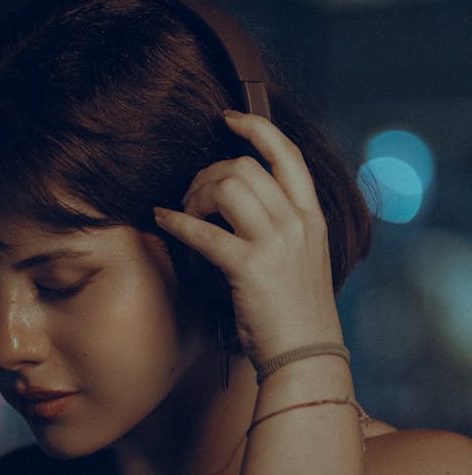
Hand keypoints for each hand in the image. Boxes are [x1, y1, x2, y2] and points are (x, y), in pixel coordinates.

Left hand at [153, 112, 343, 366]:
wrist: (305, 355)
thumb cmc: (296, 313)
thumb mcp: (302, 260)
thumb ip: (282, 229)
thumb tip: (242, 206)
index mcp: (312, 218)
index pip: (287, 155)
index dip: (256, 129)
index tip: (229, 119)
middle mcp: (297, 223)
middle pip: (244, 167)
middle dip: (209, 173)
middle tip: (192, 194)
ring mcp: (275, 244)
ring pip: (226, 187)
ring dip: (195, 195)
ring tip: (186, 214)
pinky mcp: (248, 267)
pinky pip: (202, 230)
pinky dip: (176, 222)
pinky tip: (162, 220)